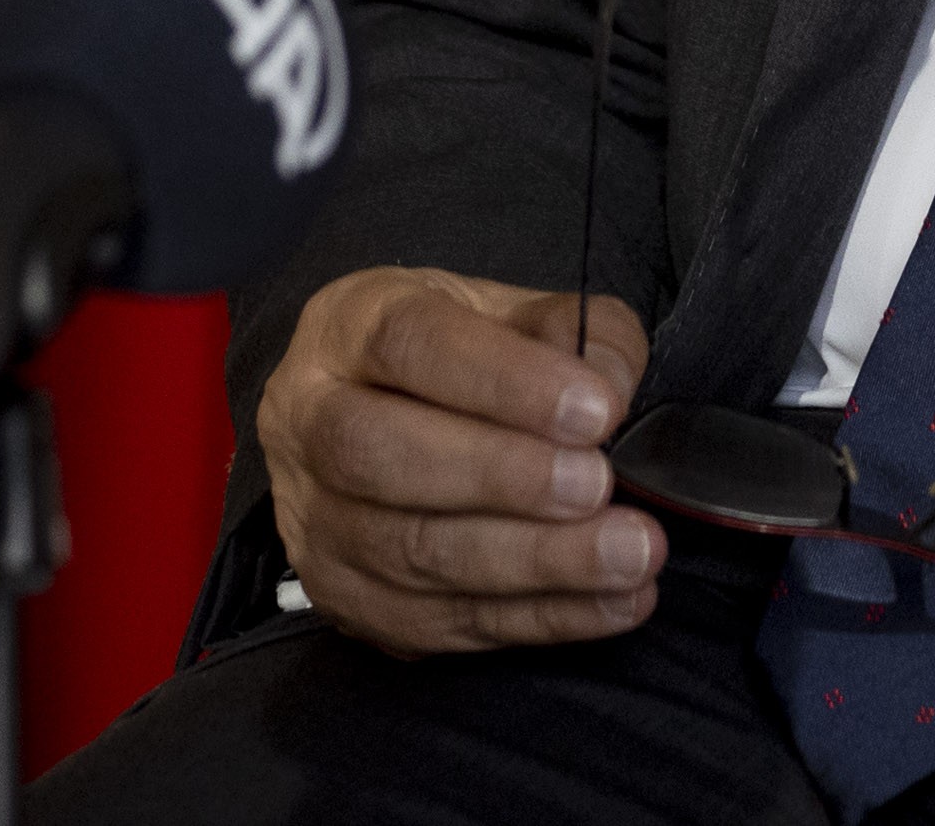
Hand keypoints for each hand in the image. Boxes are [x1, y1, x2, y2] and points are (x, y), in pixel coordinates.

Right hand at [256, 266, 663, 654]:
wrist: (377, 420)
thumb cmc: (457, 361)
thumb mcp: (513, 313)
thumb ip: (575, 328)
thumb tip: (612, 383)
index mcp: (348, 325)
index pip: (410, 343)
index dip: (505, 379)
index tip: (597, 410)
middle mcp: (306, 420)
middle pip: (379, 454)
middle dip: (504, 478)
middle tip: (599, 487)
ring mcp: (313, 519)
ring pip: (408, 551)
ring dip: (533, 562)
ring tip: (628, 555)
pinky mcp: (343, 598)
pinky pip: (435, 621)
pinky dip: (535, 617)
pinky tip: (610, 602)